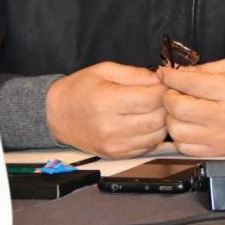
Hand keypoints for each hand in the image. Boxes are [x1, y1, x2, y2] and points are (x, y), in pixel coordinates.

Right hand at [45, 62, 166, 157]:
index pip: (152, 99)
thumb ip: (134, 74)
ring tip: (153, 109)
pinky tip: (143, 122)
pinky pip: (146, 147)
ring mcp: (114, 144)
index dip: (164, 90)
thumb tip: (160, 78)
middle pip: (158, 119)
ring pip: (156, 136)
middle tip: (163, 96)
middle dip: (166, 106)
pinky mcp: (116, 154)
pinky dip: (151, 135)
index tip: (165, 84)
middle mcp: (111, 127)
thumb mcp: (105, 70)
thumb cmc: (80, 89)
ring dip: (162, 122)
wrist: (57, 114)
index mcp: (108, 101)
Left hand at [157, 58, 224, 156]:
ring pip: (176, 130)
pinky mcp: (214, 152)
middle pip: (177, 107)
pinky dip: (180, 135)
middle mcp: (222, 117)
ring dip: (172, 117)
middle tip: (172, 91)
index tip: (164, 73)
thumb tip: (179, 72)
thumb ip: (205, 69)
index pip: (188, 82)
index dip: (170, 76)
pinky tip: (188, 125)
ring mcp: (217, 137)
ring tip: (181, 109)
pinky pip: (184, 147)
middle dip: (168, 96)